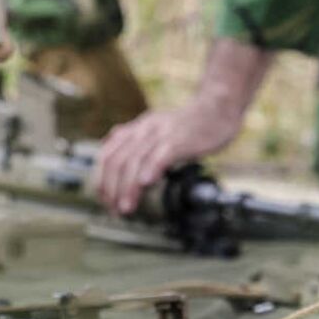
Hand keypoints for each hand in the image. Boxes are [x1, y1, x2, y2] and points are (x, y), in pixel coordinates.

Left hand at [94, 99, 243, 215]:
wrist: (217, 108)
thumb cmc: (188, 125)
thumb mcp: (155, 129)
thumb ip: (137, 143)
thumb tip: (118, 159)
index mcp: (135, 129)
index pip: (107, 155)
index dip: (101, 180)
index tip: (105, 200)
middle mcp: (143, 130)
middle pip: (117, 160)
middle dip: (110, 188)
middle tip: (113, 210)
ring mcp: (160, 134)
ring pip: (135, 161)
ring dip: (127, 187)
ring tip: (126, 208)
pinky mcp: (179, 139)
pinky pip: (161, 154)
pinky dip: (151, 169)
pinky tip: (146, 184)